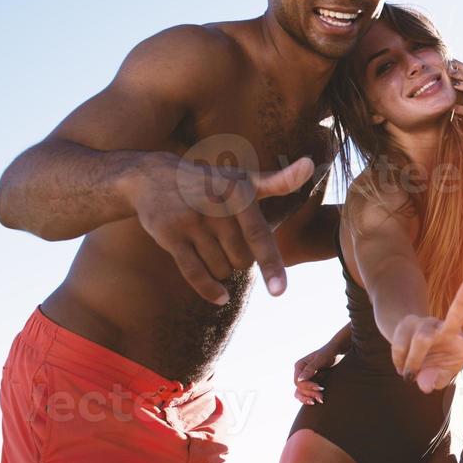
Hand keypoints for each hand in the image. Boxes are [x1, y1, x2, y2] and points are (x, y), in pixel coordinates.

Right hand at [131, 152, 314, 304]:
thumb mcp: (242, 178)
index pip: (258, 236)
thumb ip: (278, 181)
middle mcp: (214, 208)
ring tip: (212, 246)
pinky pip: (194, 274)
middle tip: (227, 239)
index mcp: (237, 193)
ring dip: (223, 269)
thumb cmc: (209, 181)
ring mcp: (190, 223)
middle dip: (241, 259)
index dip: (271, 265)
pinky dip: (209, 290)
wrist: (151, 177)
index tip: (279, 292)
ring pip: (221, 269)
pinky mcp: (170, 237)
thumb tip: (310, 164)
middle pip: (242, 259)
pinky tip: (221, 297)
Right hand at [293, 323, 350, 404]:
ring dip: (308, 398)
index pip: (298, 382)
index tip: (320, 387)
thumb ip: (310, 369)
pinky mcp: (311, 382)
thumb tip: (300, 379)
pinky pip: (306, 393)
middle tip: (321, 397)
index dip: (308, 387)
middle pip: (299, 389)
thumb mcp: (321, 359)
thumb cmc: (329, 353)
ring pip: (300, 393)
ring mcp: (305, 378)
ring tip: (320, 400)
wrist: (337, 352)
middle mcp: (300, 373)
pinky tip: (317, 400)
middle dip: (310, 393)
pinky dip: (310, 397)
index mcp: (299, 366)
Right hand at [390, 278, 462, 392]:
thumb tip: (424, 384)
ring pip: (422, 340)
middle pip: (456, 314)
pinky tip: (401, 363)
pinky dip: (399, 361)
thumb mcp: (440, 377)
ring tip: (409, 372)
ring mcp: (428, 325)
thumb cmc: (435, 365)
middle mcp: (448, 331)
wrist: (410, 354)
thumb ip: (435, 380)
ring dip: (414, 361)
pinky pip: (401, 346)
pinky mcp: (408, 324)